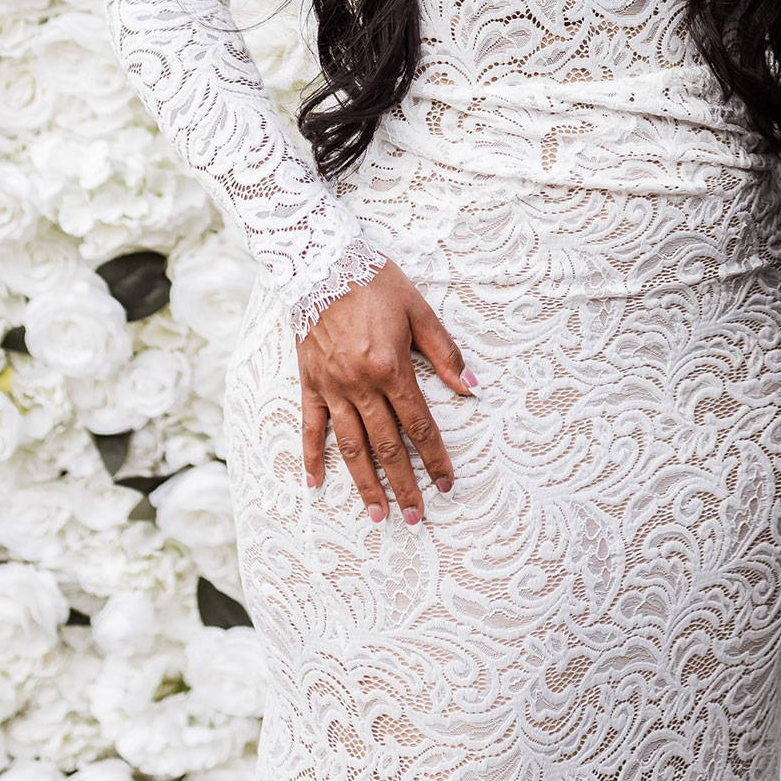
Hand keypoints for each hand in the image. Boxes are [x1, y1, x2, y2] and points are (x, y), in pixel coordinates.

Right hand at [297, 260, 475, 524]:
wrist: (322, 263)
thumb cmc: (375, 283)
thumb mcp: (419, 311)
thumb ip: (445, 352)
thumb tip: (472, 387)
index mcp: (391, 368)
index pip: (418, 425)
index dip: (434, 458)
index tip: (447, 484)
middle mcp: (359, 385)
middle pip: (386, 446)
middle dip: (403, 485)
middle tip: (416, 518)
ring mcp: (331, 387)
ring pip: (350, 446)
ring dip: (365, 484)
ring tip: (378, 515)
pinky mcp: (309, 382)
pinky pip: (310, 426)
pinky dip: (312, 456)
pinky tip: (316, 483)